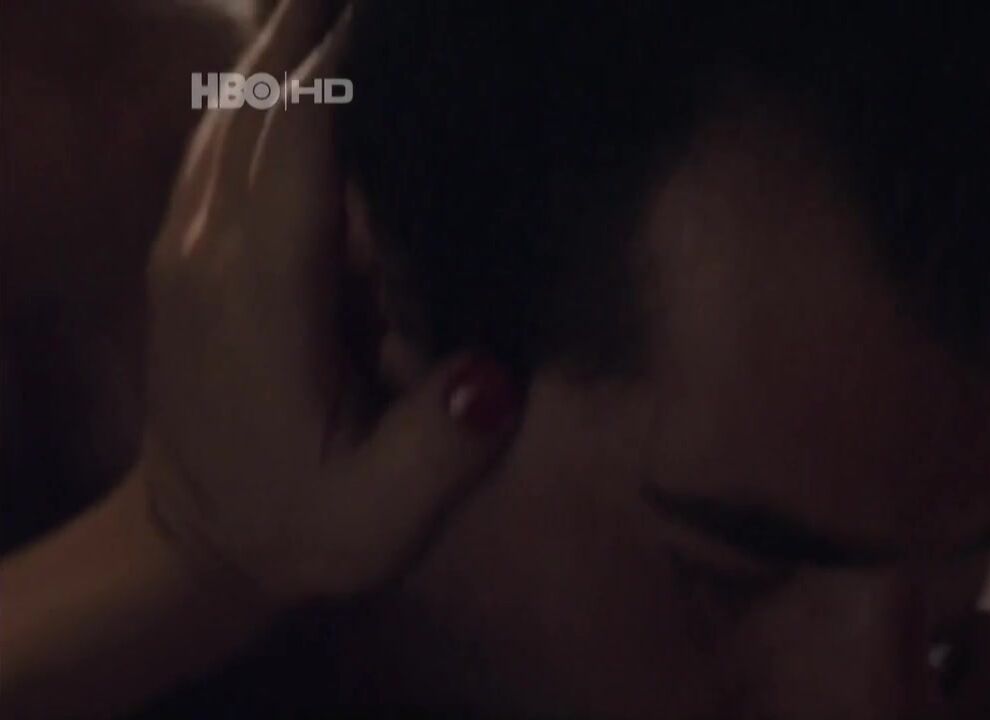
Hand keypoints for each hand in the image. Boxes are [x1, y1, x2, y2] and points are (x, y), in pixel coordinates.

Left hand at [142, 0, 519, 604]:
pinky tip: (301, 54)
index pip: (302, 142)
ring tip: (348, 6)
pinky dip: (266, 81)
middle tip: (392, 4)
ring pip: (234, 104)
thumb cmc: (297, 526)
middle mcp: (210, 249)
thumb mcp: (376, 521)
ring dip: (289, 40)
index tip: (401, 22)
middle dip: (320, 26)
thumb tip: (492, 373)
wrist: (195, 545)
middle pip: (262, 98)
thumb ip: (438, 449)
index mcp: (261, 299)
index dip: (348, 64)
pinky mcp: (190, 245)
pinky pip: (224, 134)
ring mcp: (188, 240)